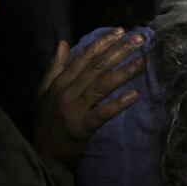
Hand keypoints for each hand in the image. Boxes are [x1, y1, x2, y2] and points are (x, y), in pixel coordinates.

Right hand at [32, 28, 144, 169]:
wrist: (43, 153)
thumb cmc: (46, 120)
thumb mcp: (45, 91)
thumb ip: (55, 67)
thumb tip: (63, 42)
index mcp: (60, 81)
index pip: (84, 57)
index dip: (102, 42)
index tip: (121, 31)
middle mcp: (67, 91)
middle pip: (97, 67)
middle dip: (119, 51)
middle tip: (139, 39)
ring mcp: (75, 108)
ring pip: (102, 85)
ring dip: (124, 72)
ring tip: (142, 62)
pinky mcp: (83, 126)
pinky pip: (103, 112)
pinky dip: (118, 103)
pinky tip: (134, 95)